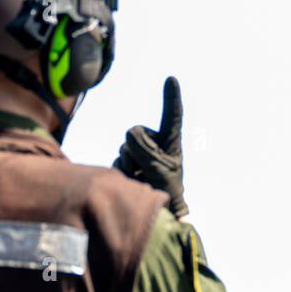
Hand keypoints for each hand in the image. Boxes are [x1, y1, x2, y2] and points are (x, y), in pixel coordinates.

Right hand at [114, 76, 186, 217]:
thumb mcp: (159, 170)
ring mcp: (140, 151)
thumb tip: (130, 136)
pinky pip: (118, 160)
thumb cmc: (165, 191)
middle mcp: (155, 142)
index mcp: (171, 141)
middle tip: (148, 172)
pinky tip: (134, 180)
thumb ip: (145, 151)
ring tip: (143, 178)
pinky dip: (124, 171)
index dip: (171, 98)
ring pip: (125, 147)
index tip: (171, 79)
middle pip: (135, 132)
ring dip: (131, 164)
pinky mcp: (128, 161)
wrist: (155, 212)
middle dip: (138, 152)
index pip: (172, 116)